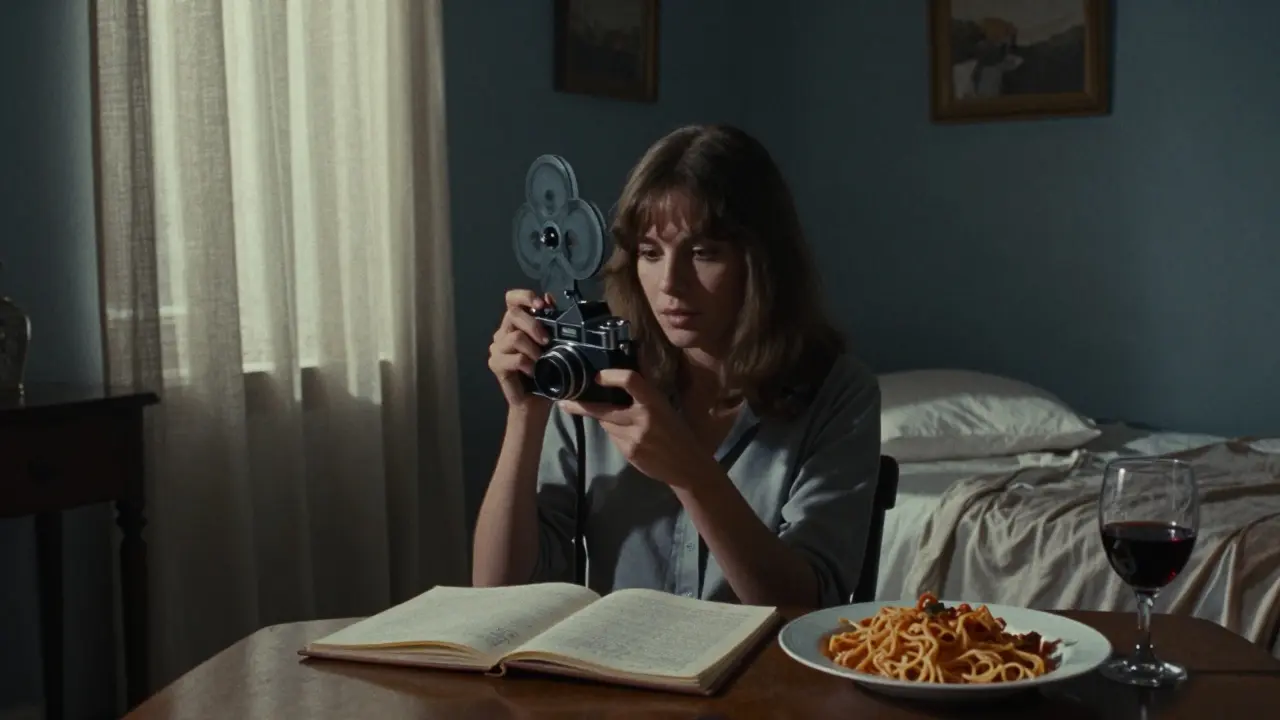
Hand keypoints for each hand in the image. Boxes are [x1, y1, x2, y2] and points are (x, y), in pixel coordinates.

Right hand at [488, 289, 553, 411]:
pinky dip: (528, 364)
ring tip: (542, 360)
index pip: (512, 299)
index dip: (525, 297)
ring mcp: (497, 348)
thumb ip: (550, 321)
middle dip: (534, 325)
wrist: (536, 402)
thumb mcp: (553, 344)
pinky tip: (534, 371)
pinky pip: (514, 358)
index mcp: (515, 323)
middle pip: (513, 314)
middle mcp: (503, 332)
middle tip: (547, 341)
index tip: (542, 305)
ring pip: (515, 337)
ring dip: (533, 349)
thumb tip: (549, 297)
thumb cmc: (546, 371)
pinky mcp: (496, 364)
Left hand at [558, 369, 712, 489]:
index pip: (630, 380)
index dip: (611, 376)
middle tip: (564, 402)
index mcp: (654, 401)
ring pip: (605, 423)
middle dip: (581, 406)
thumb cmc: (675, 429)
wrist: (686, 464)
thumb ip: (643, 392)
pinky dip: (613, 433)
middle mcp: (642, 418)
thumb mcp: (664, 406)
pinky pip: (612, 437)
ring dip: (604, 419)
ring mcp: (634, 437)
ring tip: (612, 418)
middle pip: (603, 409)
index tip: (597, 376)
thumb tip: (622, 370)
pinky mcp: (629, 452)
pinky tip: (626, 435)